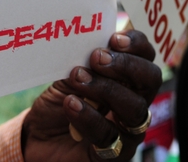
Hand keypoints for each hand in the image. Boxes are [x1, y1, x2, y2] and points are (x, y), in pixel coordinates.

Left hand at [21, 30, 161, 161]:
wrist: (36, 141)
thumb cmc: (57, 106)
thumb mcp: (67, 78)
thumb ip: (83, 62)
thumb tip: (90, 39)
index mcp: (128, 79)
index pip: (146, 57)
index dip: (137, 44)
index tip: (114, 37)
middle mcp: (134, 103)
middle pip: (151, 80)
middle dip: (127, 65)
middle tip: (98, 57)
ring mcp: (128, 131)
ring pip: (136, 108)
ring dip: (106, 88)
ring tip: (78, 78)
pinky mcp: (115, 155)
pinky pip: (110, 135)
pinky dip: (89, 117)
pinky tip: (71, 103)